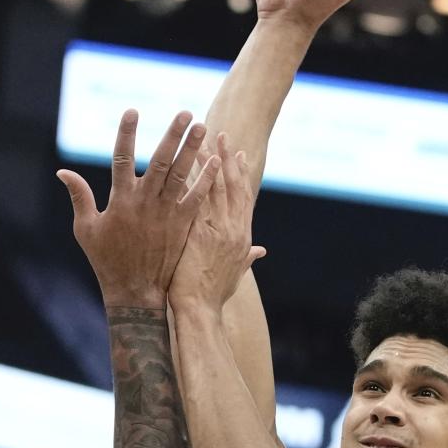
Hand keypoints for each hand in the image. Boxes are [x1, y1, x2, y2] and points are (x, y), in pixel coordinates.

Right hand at [58, 109, 220, 307]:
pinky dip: (206, 179)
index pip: (121, 158)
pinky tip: (215, 161)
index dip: (126, 133)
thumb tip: (62, 172)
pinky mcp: (182, 225)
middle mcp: (145, 202)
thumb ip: (79, 197)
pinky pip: (196, 198)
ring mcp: (166, 213)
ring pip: (182, 175)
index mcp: (120, 200)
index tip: (132, 111)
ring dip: (192, 149)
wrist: (134, 292)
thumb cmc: (107, 261)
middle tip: (185, 113)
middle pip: (161, 161)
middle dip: (173, 135)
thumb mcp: (86, 230)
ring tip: (203, 126)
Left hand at [169, 134, 265, 314]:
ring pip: (215, 187)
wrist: (200, 311)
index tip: (238, 155)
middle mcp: (234, 229)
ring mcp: (218, 230)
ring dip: (210, 161)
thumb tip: (261, 252)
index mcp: (243, 237)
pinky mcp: (199, 233)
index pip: (243, 198)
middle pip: (232, 186)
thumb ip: (248, 259)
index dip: (241, 175)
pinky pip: (197, 199)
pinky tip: (186, 162)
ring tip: (203, 139)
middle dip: (227, 159)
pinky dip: (194, 180)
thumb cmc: (214, 298)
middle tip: (222, 135)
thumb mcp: (236, 275)